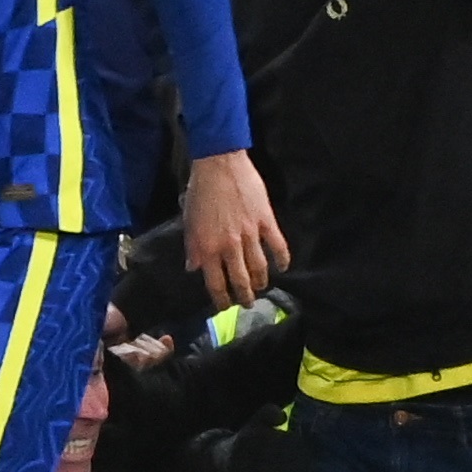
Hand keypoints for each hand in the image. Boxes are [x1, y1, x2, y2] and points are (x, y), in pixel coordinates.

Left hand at [181, 149, 286, 312]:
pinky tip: (283, 267)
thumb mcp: (189, 221)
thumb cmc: (200, 191)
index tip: (224, 306)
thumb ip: (193, 247)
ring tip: (262, 289)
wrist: (219, 165)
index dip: (220, 298)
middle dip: (244, 296)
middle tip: (246, 304)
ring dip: (262, 282)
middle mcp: (228, 245)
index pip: (214, 282)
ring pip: (259, 268)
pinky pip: (278, 246)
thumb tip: (193, 267)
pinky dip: (282, 260)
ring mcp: (250, 234)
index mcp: (207, 247)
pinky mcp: (266, 221)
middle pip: (240, 280)